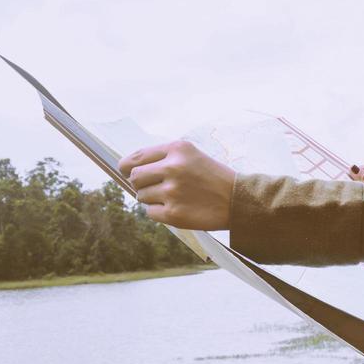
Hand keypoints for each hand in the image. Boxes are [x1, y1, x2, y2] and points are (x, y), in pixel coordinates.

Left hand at [118, 140, 236, 229]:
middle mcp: (173, 168)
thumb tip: (128, 167)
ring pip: (141, 196)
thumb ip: (163, 157)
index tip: (124, 171)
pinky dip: (158, 212)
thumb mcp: (191, 155)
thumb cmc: (212, 176)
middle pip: (134, 177)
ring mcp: (172, 192)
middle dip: (140, 183)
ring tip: (172, 197)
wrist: (238, 200)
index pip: (136, 157)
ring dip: (151, 198)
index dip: (125, 166)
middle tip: (154, 186)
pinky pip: (150, 212)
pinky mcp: (174, 214)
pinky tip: (176, 208)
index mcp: (177, 149)